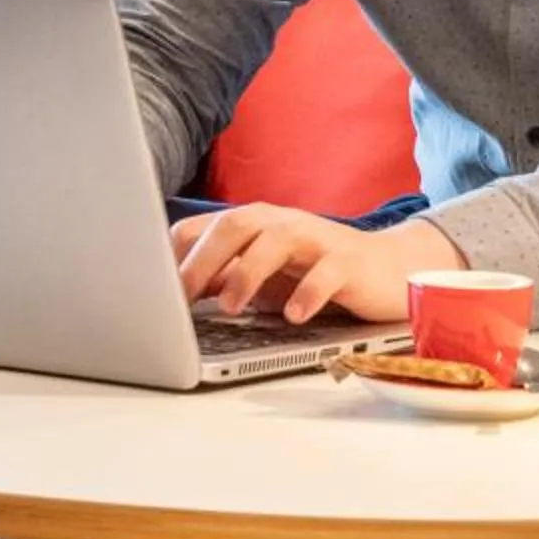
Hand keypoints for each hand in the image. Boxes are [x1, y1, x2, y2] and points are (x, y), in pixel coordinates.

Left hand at [170, 206, 463, 323]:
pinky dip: (307, 292)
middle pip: (235, 225)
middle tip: (181, 298)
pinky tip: (293, 315)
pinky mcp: (350, 263)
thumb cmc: (316, 273)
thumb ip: (221, 277)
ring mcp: (317, 239)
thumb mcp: (263, 275)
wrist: (388, 271)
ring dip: (247, 271)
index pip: (204, 228)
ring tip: (231, 306)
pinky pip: (326, 272)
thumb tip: (168, 296)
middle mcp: (282, 223)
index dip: (174, 257)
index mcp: (254, 224)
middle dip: (203, 260)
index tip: (150, 290)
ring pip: (276, 241)